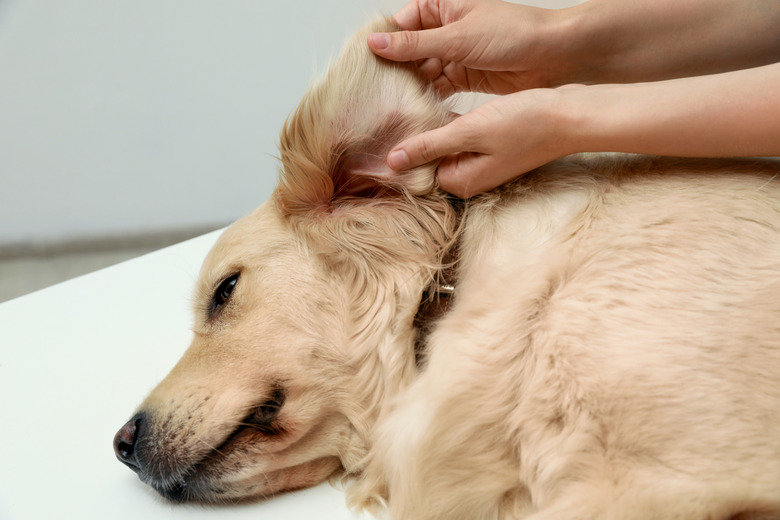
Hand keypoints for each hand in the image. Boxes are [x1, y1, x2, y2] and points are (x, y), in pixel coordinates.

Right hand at [368, 0, 567, 96]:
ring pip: (422, 72)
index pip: (401, 25)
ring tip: (392, 106)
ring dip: (411, 88)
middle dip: (395, 72)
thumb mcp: (457, 38)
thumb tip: (376, 43)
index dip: (383, 45)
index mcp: (441, 7)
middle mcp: (445, 29)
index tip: (364, 67)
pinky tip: (414, 110)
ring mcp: (454, 54)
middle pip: (408, 52)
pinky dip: (428, 98)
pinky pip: (438, 87)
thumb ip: (414, 45)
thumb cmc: (513, 33)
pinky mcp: (464, 77)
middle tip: (375, 94)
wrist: (553, 56)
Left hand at [387, 88, 570, 197]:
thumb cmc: (527, 123)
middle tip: (401, 108)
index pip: (419, 171)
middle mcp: (472, 178)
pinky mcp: (494, 147)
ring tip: (418, 103)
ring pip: (447, 147)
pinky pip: (463, 138)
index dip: (406, 148)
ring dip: (436, 128)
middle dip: (420, 137)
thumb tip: (393, 162)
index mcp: (463, 182)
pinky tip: (448, 104)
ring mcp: (484, 163)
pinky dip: (454, 124)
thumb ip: (430, 146)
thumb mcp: (470, 132)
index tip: (389, 123)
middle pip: (432, 160)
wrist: (571, 115)